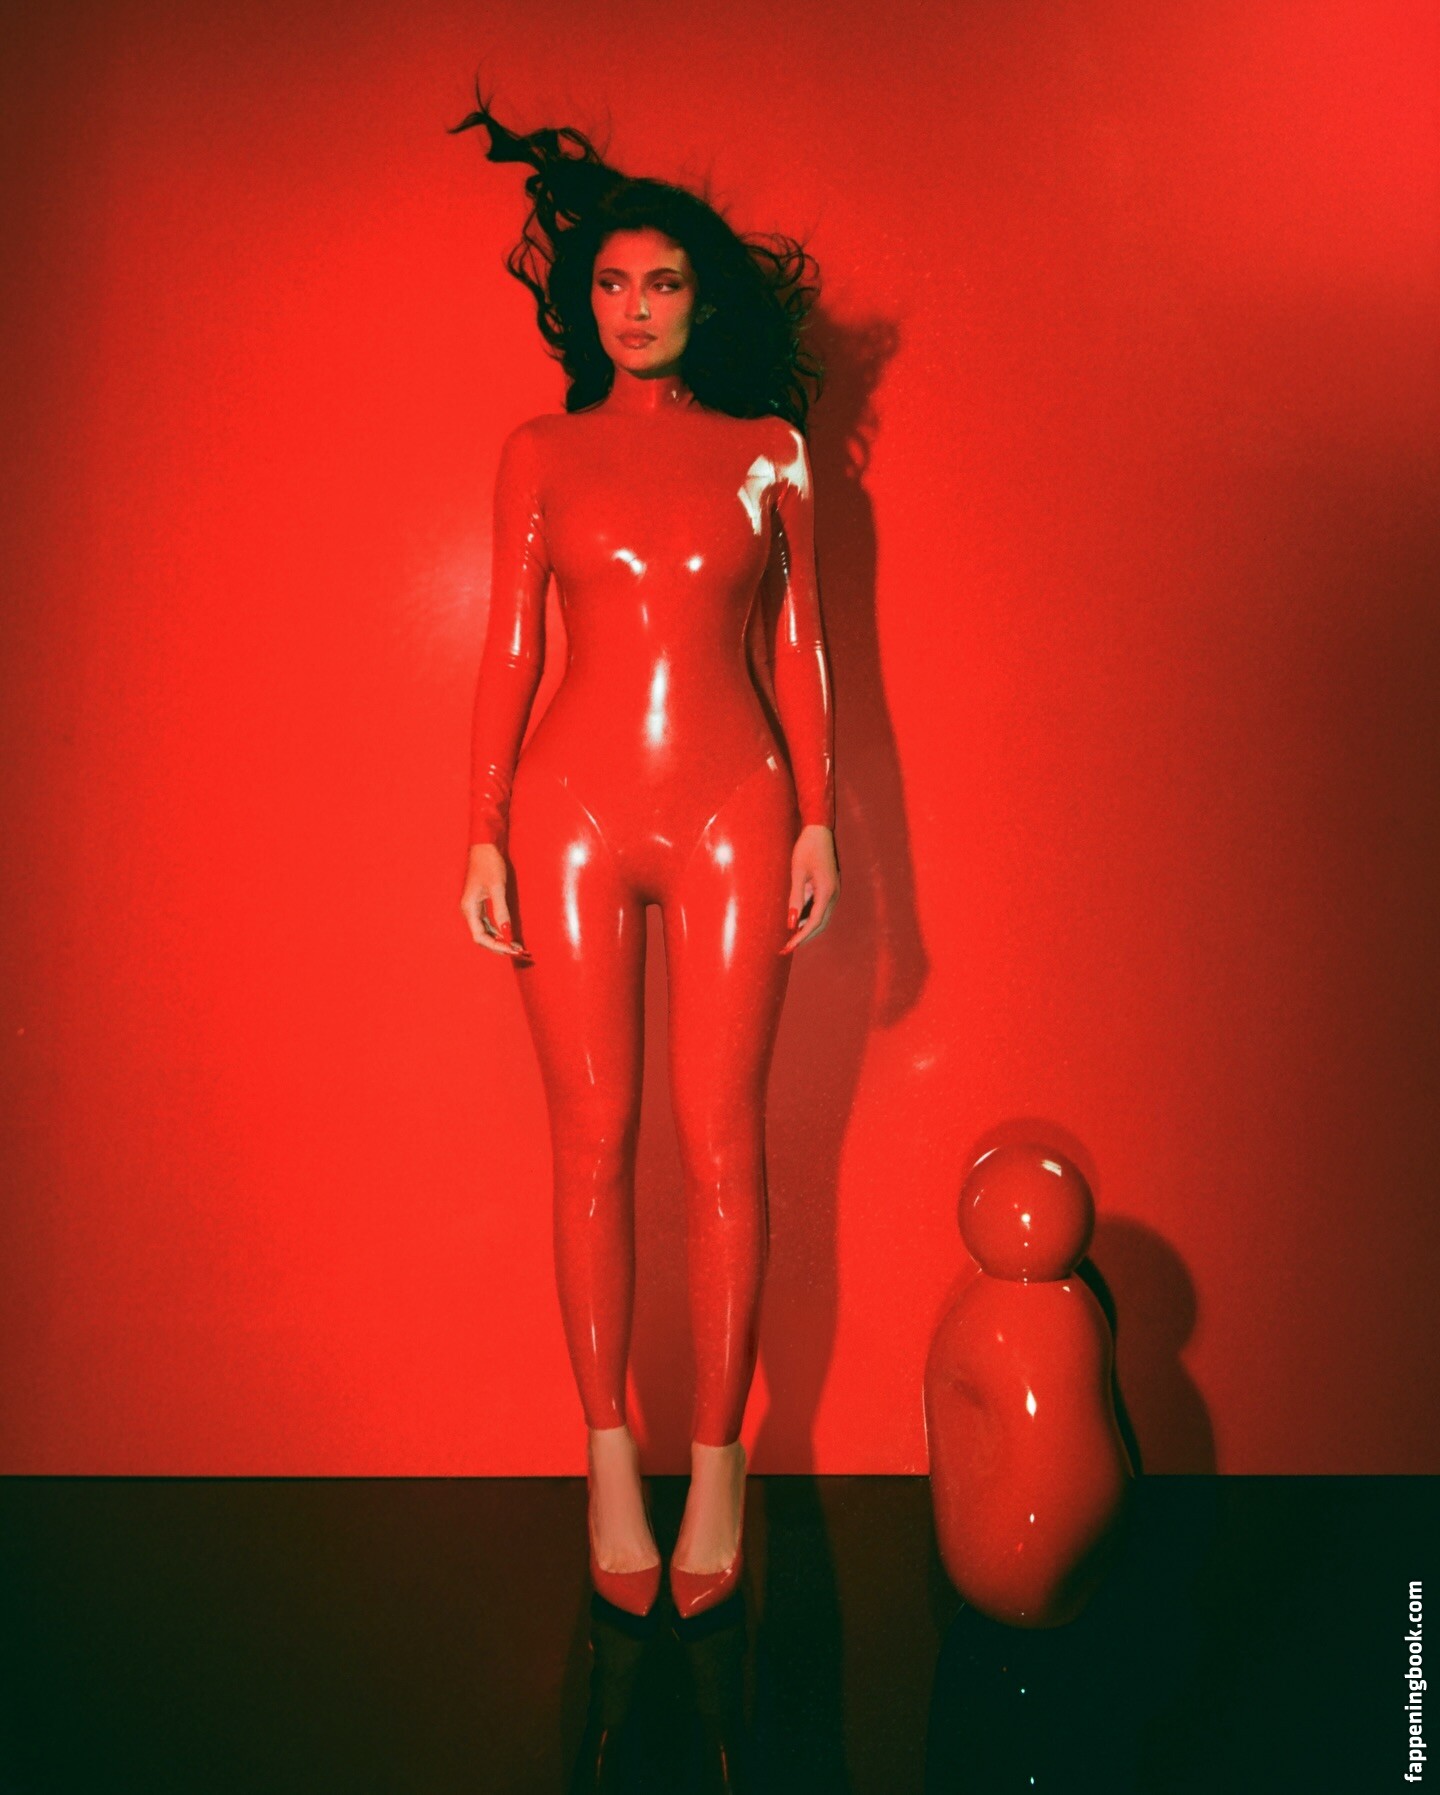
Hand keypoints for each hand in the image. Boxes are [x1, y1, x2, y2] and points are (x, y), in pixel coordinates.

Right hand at [460, 844, 531, 958]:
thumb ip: (501, 911)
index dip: (496, 947)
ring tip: (518, 946)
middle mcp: (469, 911)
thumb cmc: (489, 863)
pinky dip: (499, 931)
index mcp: (469, 908)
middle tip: (520, 951)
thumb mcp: (497, 888)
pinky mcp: (480, 903)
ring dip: (500, 940)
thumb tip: (507, 933)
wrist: (485, 846)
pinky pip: (488, 923)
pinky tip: (510, 935)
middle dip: (500, 946)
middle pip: (482, 937)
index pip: (480, 937)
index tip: (513, 949)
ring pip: (486, 932)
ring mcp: (474, 908)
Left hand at [781, 824, 838, 954]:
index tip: (788, 947)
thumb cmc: (806, 849)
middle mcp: (833, 894)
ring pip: (822, 917)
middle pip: (820, 924)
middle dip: (805, 937)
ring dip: (807, 928)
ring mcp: (833, 891)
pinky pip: (821, 908)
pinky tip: (797, 920)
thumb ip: (795, 898)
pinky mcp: (829, 887)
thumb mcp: (797, 873)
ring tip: (790, 937)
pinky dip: (809, 917)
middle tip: (787, 947)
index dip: (801, 937)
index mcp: (826, 891)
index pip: (814, 922)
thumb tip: (792, 922)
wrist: (819, 831)